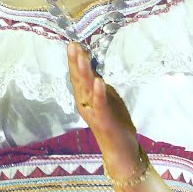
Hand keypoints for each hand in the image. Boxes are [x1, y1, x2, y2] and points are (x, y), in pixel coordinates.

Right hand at [66, 43, 141, 179]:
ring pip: (87, 89)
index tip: (74, 44)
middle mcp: (85, 103)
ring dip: (84, 72)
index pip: (78, 76)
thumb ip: (100, 87)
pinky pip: (100, 104)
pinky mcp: (103, 119)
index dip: (75, 61)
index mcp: (86, 97)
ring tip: (82, 57)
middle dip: (75, 62)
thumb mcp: (107, 99)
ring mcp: (93, 111)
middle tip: (72, 45)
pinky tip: (99, 81)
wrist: (120, 147)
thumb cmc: (114, 122)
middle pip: (78, 79)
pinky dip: (99, 92)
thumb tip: (95, 72)